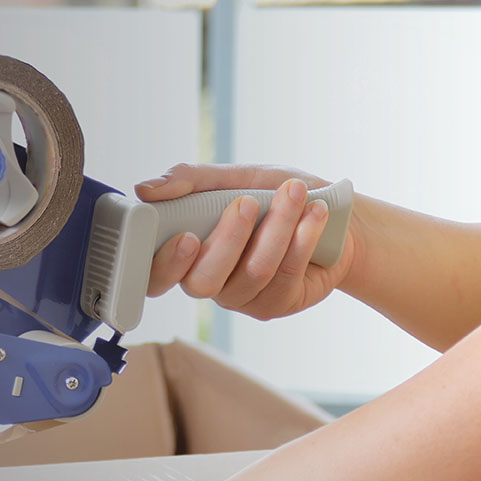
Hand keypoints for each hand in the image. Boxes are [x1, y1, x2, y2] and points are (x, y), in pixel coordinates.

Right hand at [135, 163, 356, 320]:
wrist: (333, 212)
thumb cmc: (273, 193)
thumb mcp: (232, 177)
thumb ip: (190, 181)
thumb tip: (146, 188)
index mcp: (186, 253)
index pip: (156, 277)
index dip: (165, 265)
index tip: (187, 236)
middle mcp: (208, 280)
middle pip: (203, 281)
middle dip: (228, 239)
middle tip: (247, 202)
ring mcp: (242, 297)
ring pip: (252, 273)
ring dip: (276, 227)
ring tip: (294, 193)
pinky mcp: (276, 304)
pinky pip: (285, 276)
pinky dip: (302, 238)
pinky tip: (314, 214)